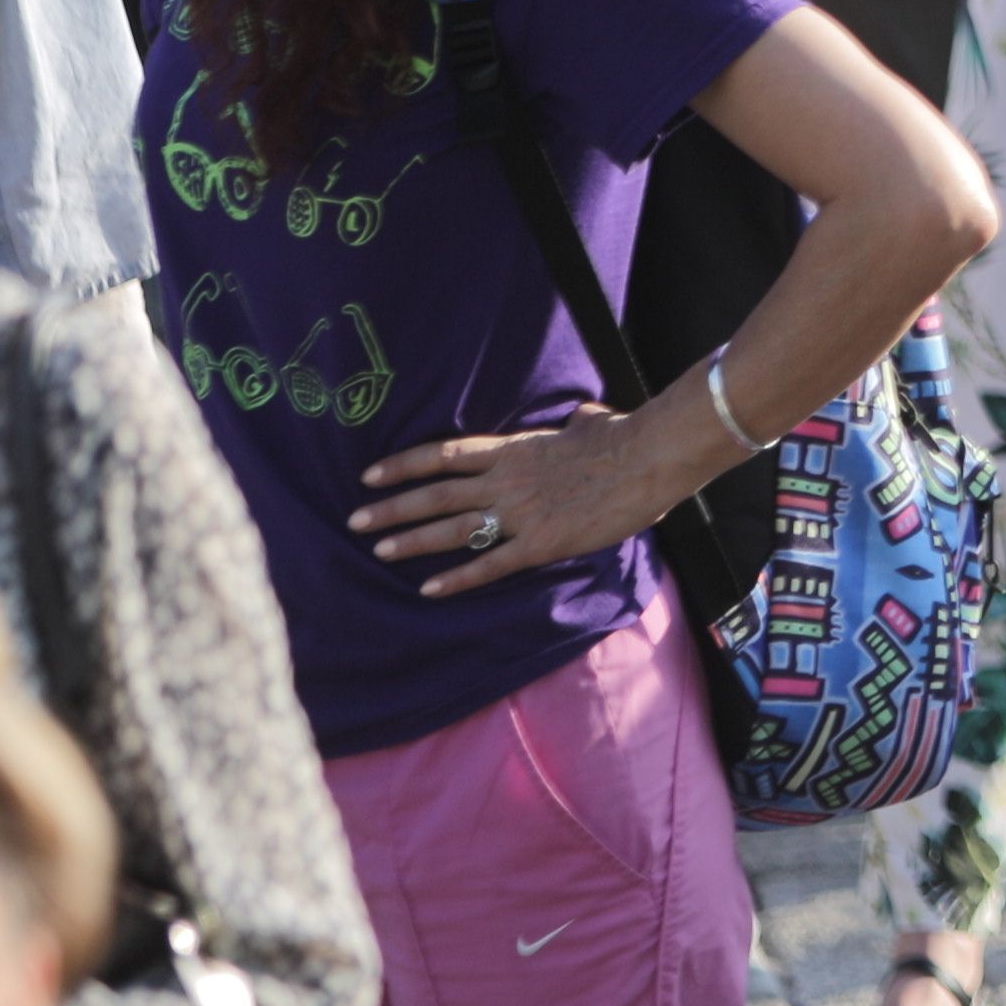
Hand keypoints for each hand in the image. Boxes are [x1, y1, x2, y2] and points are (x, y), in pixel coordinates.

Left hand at [350, 387, 722, 592]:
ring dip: (412, 540)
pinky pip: (490, 563)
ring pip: (453, 527)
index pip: (444, 455)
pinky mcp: (541, 542)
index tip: (370, 475)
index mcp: (513, 449)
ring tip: (379, 550)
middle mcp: (506, 480)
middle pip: (436, 494)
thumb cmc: (624, 436)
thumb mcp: (591, 422)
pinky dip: (457, 578)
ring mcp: (521, 512)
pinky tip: (430, 589)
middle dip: (392, 508)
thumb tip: (583, 416)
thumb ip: (576, 423)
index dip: (403, 465)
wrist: (649, 457)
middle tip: (355, 521)